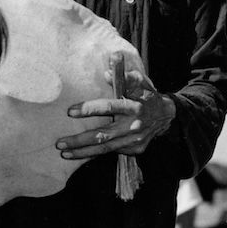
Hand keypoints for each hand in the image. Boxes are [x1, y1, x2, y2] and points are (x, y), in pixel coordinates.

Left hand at [56, 59, 175, 160]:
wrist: (166, 115)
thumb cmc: (147, 95)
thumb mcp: (140, 81)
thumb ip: (124, 77)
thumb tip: (105, 73)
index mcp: (133, 106)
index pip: (108, 107)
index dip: (89, 109)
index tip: (70, 111)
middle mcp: (133, 125)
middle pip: (102, 135)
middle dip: (79, 140)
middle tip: (59, 143)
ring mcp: (135, 140)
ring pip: (105, 149)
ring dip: (83, 152)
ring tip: (64, 154)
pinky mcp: (136, 149)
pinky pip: (113, 152)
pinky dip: (96, 154)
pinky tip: (80, 154)